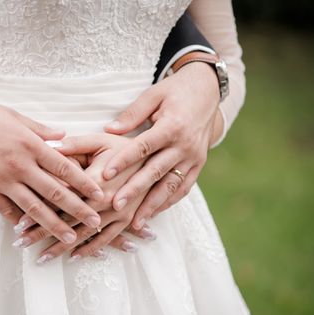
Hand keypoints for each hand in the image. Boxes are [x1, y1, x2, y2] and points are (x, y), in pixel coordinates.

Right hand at [0, 87, 104, 243]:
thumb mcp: (14, 116)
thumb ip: (41, 130)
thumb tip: (64, 136)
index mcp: (30, 144)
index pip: (65, 168)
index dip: (85, 183)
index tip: (100, 194)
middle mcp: (19, 165)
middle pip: (55, 193)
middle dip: (78, 210)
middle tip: (96, 222)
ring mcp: (1, 181)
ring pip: (33, 209)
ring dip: (54, 225)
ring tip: (71, 238)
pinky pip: (7, 212)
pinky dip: (21, 223)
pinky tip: (33, 233)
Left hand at [14, 133, 156, 261]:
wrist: (161, 158)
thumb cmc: (126, 146)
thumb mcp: (99, 141)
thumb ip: (73, 145)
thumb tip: (46, 145)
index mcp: (94, 182)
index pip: (58, 201)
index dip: (37, 211)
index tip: (17, 222)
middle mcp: (105, 202)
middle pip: (66, 221)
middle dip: (42, 233)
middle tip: (20, 243)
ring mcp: (117, 214)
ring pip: (83, 236)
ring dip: (61, 248)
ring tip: (40, 259)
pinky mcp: (128, 221)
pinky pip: (106, 240)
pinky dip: (89, 250)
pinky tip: (73, 258)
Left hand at [102, 61, 223, 225]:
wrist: (208, 91)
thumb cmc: (174, 92)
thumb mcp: (153, 95)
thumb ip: (132, 114)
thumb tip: (109, 129)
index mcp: (172, 126)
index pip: (143, 147)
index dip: (123, 161)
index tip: (105, 174)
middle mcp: (185, 145)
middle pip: (155, 172)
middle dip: (135, 191)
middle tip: (115, 206)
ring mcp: (194, 158)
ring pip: (170, 186)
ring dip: (152, 206)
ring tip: (134, 223)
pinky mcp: (199, 166)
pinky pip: (183, 188)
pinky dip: (168, 203)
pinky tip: (152, 215)